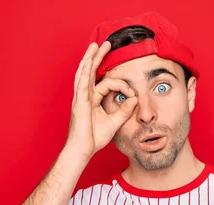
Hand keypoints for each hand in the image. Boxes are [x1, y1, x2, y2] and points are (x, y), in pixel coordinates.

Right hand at [64, 41, 137, 161]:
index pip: (107, 84)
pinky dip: (85, 71)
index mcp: (92, 100)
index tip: (132, 94)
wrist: (82, 150)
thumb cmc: (94, 138)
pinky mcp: (79, 103)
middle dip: (98, 57)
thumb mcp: (115, 122)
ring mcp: (80, 98)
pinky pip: (82, 84)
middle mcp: (85, 96)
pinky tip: (88, 61)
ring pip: (84, 73)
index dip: (122, 86)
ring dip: (90, 58)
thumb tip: (135, 99)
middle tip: (106, 44)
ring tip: (95, 45)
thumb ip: (124, 110)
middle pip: (91, 71)